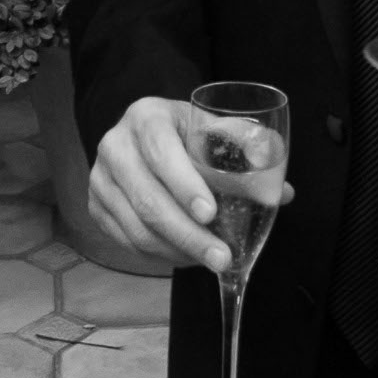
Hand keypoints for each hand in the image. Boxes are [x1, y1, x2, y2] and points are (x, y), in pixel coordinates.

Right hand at [86, 96, 297, 272]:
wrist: (146, 137)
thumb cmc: (188, 134)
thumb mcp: (216, 128)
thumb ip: (248, 152)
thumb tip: (280, 192)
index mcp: (145, 117)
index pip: (160, 151)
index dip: (184, 184)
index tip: (210, 213)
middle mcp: (115, 146)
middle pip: (148, 199)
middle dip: (188, 234)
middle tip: (221, 257)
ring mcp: (100, 179)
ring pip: (137, 228)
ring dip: (178, 251)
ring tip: (211, 261)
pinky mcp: (97, 208)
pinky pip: (128, 242)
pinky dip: (161, 255)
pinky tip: (188, 256)